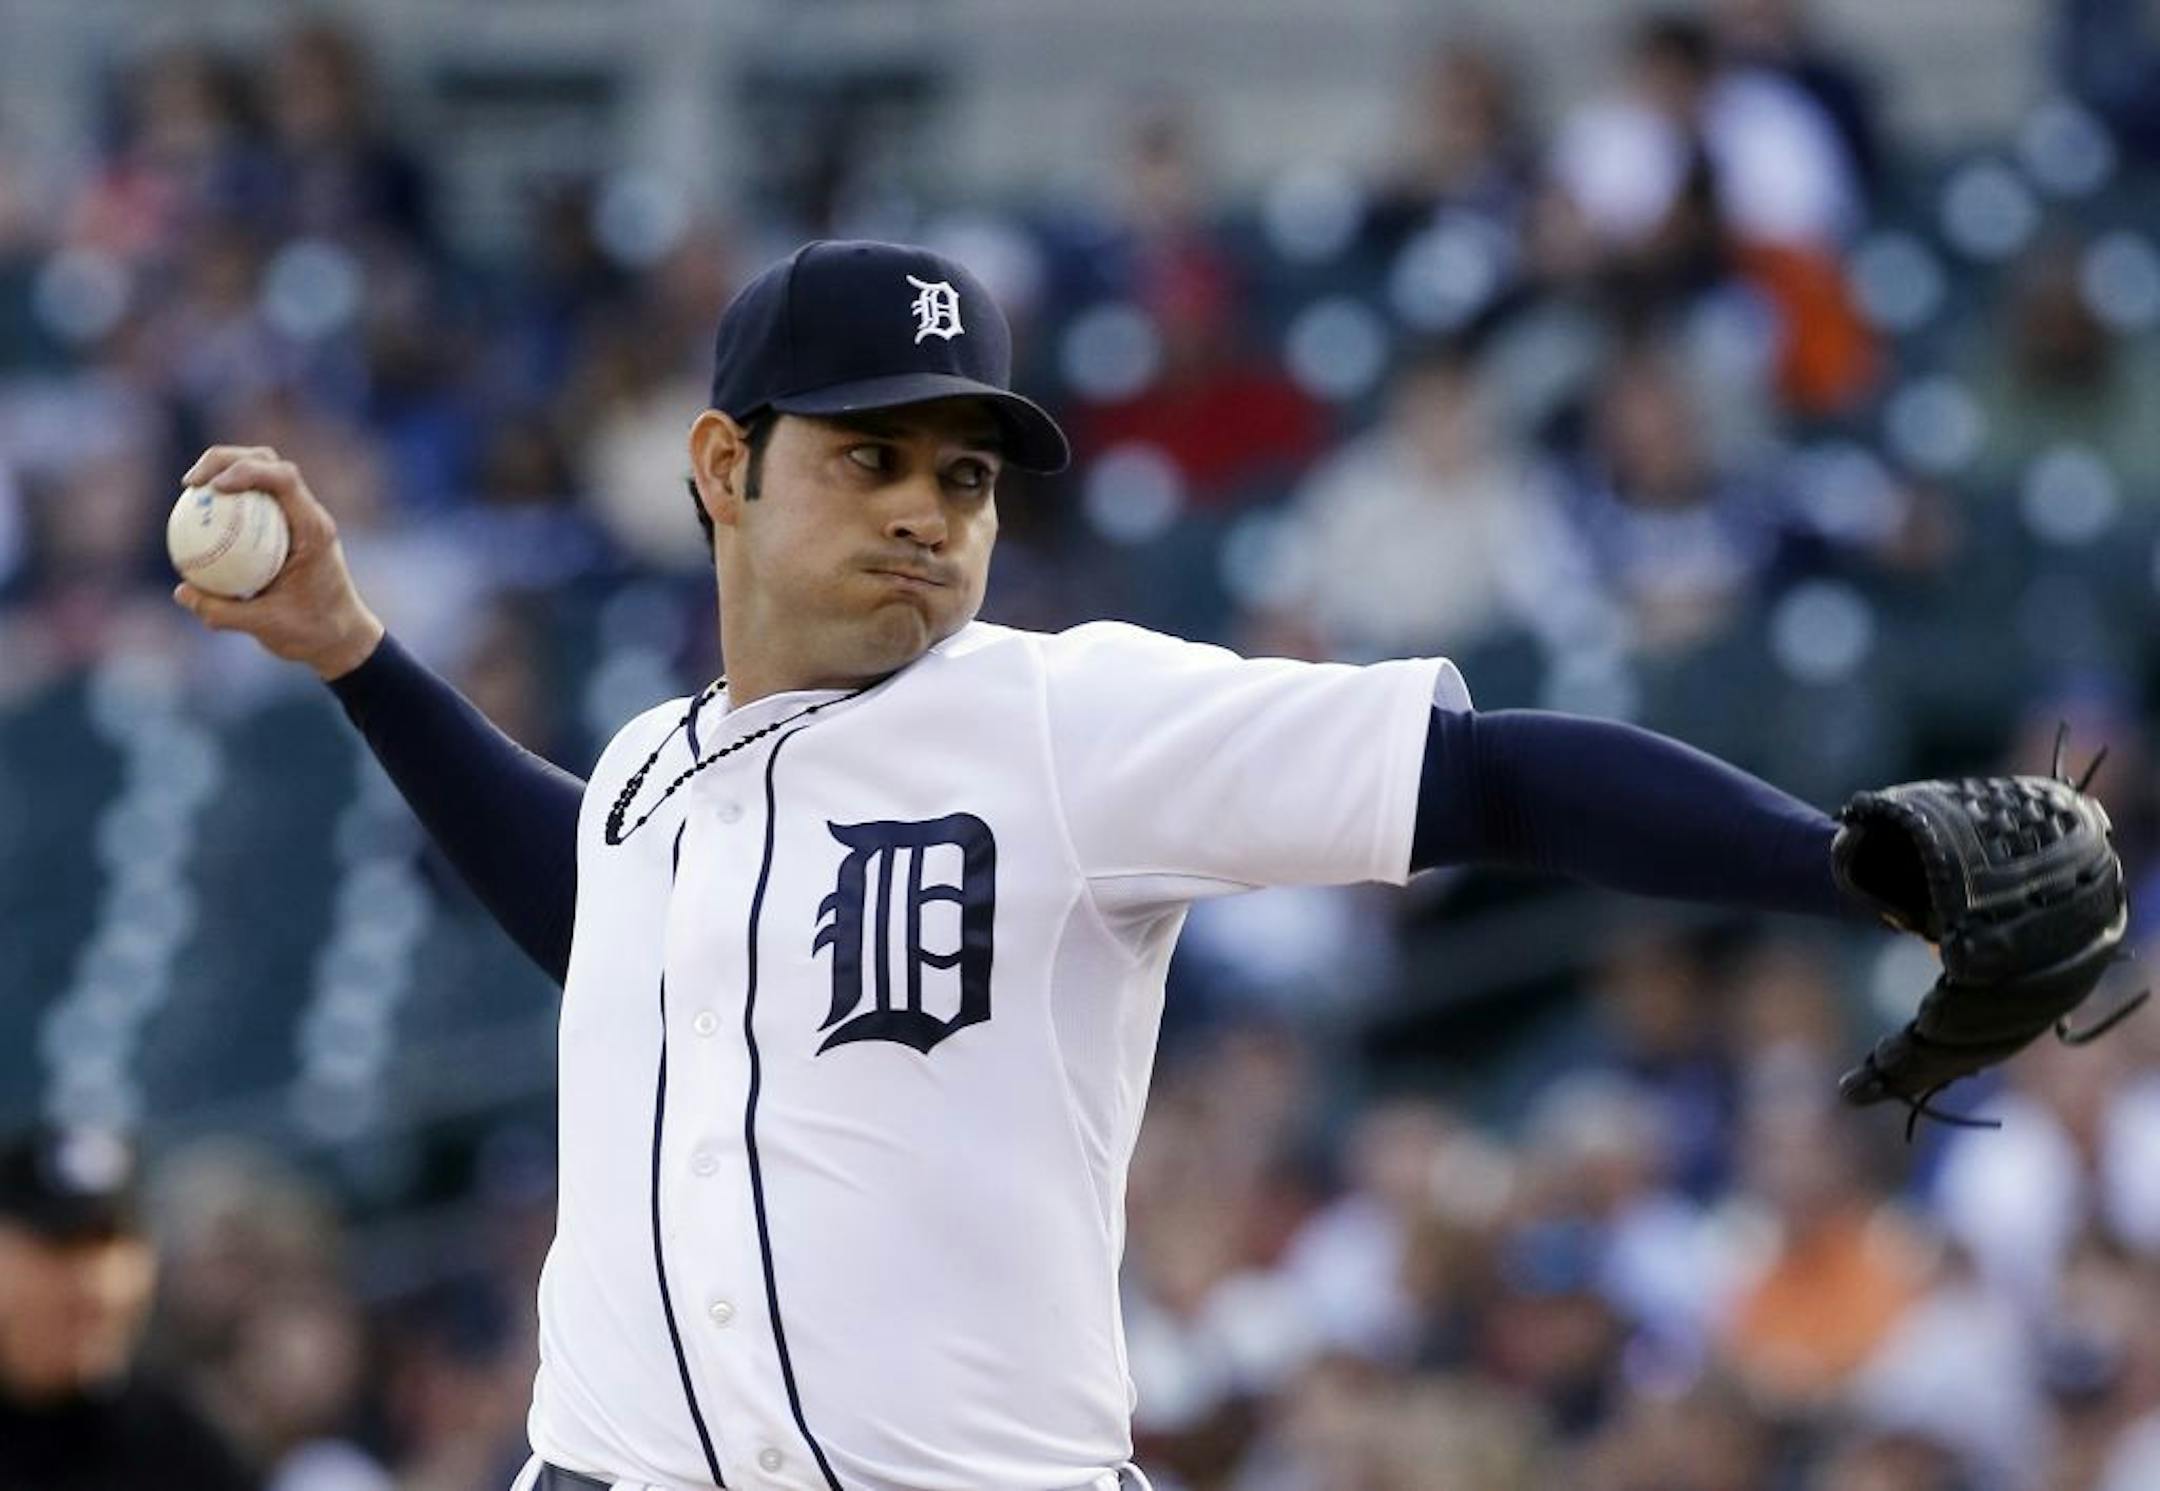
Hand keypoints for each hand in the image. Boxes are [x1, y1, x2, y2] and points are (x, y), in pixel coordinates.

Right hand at [170, 446, 384, 680]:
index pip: (284, 479)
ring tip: (191, 490)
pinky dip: (227, 499)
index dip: (246, 470)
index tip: (213, 488)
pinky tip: (198, 515)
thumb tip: (182, 591)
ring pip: (261, 475)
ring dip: (225, 471)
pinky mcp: (285, 527)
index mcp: (314, 529)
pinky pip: (254, 502)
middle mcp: (308, 515)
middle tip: (191, 483)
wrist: (340, 638)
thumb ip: (223, 612)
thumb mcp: (267, 627)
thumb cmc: (313, 632)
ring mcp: (297, 518)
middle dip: (226, 459)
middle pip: (268, 462)